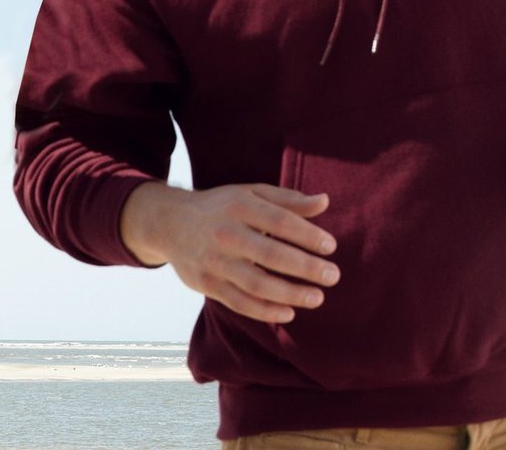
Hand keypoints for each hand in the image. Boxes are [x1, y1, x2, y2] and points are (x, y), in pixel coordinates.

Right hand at [121, 181, 339, 322]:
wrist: (171, 223)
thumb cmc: (223, 206)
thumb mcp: (252, 193)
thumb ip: (289, 200)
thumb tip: (325, 201)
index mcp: (240, 205)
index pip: (280, 221)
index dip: (307, 235)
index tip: (331, 247)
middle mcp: (226, 233)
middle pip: (270, 254)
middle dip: (305, 267)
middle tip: (333, 276)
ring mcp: (214, 261)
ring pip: (256, 283)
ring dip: (289, 294)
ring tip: (317, 298)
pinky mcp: (206, 284)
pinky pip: (239, 302)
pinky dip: (265, 311)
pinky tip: (289, 313)